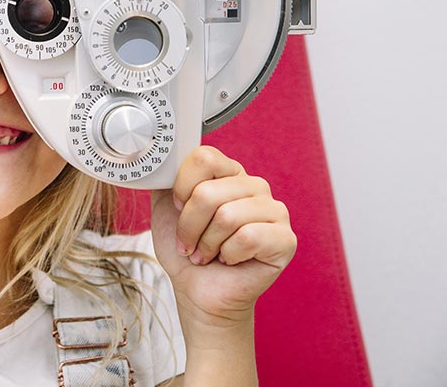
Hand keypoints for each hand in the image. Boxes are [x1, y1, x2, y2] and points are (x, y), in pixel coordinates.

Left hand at [150, 146, 296, 327]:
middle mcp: (254, 186)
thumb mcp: (164, 206)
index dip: (182, 188)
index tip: (178, 208)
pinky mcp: (286, 239)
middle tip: (190, 243)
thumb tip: (162, 160)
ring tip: (208, 253)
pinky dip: (229, 254)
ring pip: (227, 216)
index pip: (204, 158)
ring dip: (207, 243)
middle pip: (209, 192)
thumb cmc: (185, 249)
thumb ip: (164, 177)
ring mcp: (274, 211)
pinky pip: (248, 237)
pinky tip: (230, 260)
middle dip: (189, 226)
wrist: (198, 290)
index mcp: (228, 172)